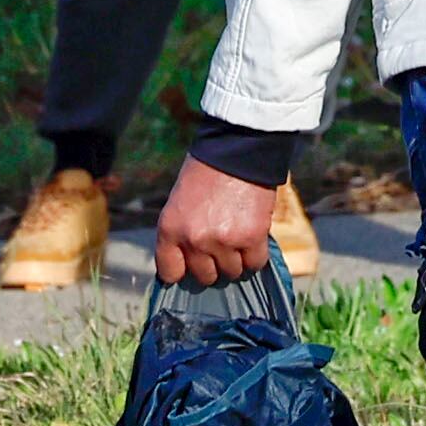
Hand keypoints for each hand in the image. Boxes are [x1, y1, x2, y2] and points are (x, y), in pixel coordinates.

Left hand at [152, 152, 278, 286]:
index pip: (170, 273)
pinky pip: (255, 264)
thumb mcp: (179, 203)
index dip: (183, 271)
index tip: (191, 266)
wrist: (237, 149)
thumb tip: (190, 264)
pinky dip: (255, 255)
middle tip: (221, 243)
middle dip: (214, 264)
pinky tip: (253, 237)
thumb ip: (181, 234)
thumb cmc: (206, 173)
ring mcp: (223, 241)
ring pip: (232, 272)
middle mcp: (193, 239)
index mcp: (169, 229)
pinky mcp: (251, 238)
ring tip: (238, 235)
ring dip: (236, 259)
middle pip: (205, 276)